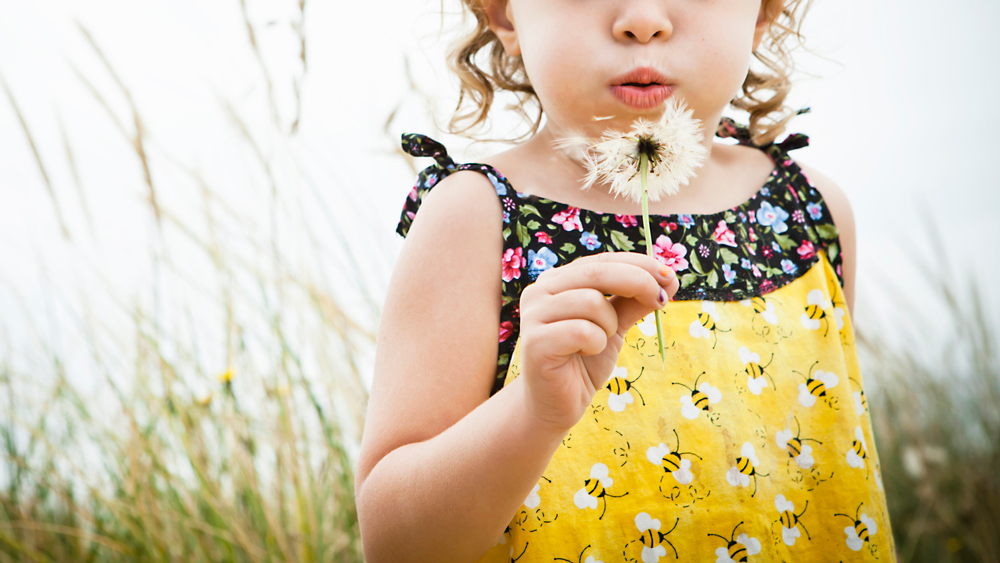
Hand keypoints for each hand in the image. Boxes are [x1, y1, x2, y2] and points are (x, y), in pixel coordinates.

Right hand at [517, 252, 677, 433]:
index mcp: (558, 280)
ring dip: (609, 325)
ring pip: (591, 302)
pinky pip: (583, 331)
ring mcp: (534, 315)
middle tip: (661, 301)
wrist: (555, 406)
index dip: (640, 264)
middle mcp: (540, 291)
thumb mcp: (614, 326)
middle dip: (639, 282)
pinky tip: (586, 354)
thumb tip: (669, 279)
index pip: (602, 260)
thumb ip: (633, 301)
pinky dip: (596, 344)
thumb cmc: (583, 362)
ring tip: (600, 342)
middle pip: (598, 272)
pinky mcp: (536, 342)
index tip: (670, 277)